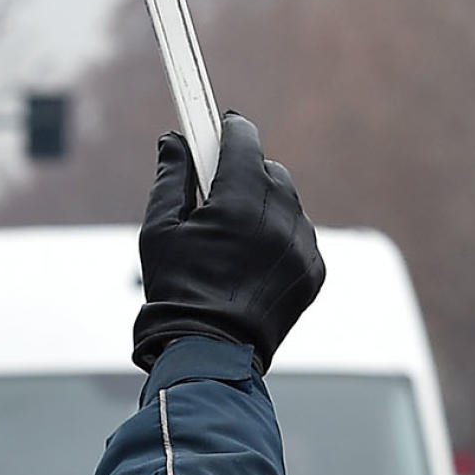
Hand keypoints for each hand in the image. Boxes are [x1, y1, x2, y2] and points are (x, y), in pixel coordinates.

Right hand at [132, 114, 325, 370]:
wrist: (210, 352)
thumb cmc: (177, 290)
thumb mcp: (160, 229)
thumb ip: (171, 177)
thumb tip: (176, 140)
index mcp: (238, 206)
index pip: (244, 143)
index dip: (233, 129)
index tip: (225, 123)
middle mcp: (278, 223)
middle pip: (271, 171)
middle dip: (249, 170)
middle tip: (224, 185)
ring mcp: (301, 249)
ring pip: (291, 202)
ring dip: (269, 202)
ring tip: (240, 226)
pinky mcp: (314, 272)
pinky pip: (303, 235)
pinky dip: (284, 234)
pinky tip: (258, 251)